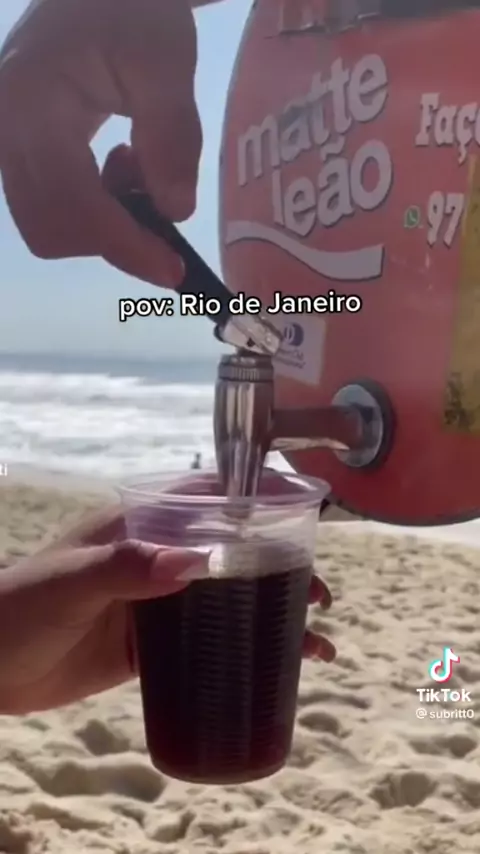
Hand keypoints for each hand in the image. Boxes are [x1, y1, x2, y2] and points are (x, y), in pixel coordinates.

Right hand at [0, 0, 201, 285]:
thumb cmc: (132, 12)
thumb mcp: (166, 63)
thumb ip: (173, 136)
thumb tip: (175, 211)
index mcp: (31, 104)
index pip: (73, 202)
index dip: (125, 246)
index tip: (173, 271)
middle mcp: (4, 132)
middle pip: (51, 229)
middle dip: (114, 241)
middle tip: (161, 218)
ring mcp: (7, 146)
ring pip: (49, 227)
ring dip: (104, 226)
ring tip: (137, 173)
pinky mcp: (21, 155)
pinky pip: (51, 210)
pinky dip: (94, 212)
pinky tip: (119, 170)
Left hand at [0, 503, 334, 714]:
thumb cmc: (21, 607)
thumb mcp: (72, 581)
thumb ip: (127, 568)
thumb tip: (199, 562)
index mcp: (139, 525)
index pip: (207, 496)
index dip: (256, 495)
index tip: (305, 508)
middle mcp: (157, 556)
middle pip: (232, 549)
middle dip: (280, 564)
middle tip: (320, 593)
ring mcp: (158, 602)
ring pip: (229, 598)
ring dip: (272, 612)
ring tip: (317, 637)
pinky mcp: (154, 645)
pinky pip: (210, 643)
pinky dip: (245, 652)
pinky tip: (278, 671)